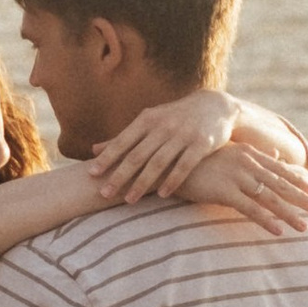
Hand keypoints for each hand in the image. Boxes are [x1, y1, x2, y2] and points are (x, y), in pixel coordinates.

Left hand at [90, 86, 238, 201]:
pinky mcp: (202, 144)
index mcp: (148, 119)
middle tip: (104, 193)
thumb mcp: (149, 122)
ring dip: (142, 183)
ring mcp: (183, 135)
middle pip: (137, 155)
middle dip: (119, 175)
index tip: (91, 174)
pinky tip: (161, 195)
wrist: (216, 106)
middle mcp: (164, 126)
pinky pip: (184, 166)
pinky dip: (172, 181)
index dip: (107, 158)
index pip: (123, 141)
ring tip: (129, 200)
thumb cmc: (175, 118)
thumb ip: (124, 137)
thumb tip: (93, 150)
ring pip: (158, 162)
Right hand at [183, 137, 307, 235]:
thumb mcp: (228, 153)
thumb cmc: (197, 159)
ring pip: (269, 199)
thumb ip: (253, 155)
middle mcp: (246, 163)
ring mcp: (236, 177)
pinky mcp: (224, 191)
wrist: (169, 162)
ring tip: (304, 227)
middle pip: (280, 184)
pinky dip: (265, 221)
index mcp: (248, 154)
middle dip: (302, 198)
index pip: (279, 169)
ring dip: (289, 214)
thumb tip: (274, 153)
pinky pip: (249, 209)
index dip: (297, 180)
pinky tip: (278, 231)